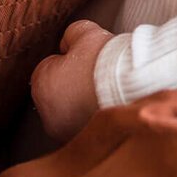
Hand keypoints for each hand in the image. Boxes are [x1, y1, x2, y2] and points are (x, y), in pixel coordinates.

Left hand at [31, 20, 112, 142]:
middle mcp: (47, 114)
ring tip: (105, 92)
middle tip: (96, 76)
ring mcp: (65, 132)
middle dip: (73, 86)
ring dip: (82, 105)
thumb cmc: (107, 61)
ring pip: (70, 113)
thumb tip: (67, 43)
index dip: (69, 60)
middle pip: (58, 94)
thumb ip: (70, 35)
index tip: (86, 60)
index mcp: (42, 85)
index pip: (49, 69)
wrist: (134, 87)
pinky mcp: (84, 143)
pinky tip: (108, 106)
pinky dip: (93, 119)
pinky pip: (84, 127)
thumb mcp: (86, 32)